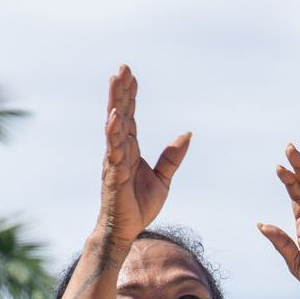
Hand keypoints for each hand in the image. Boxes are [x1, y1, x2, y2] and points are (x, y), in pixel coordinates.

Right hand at [96, 65, 189, 244]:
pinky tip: (115, 114)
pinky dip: (113, 131)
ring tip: (115, 79)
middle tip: (122, 67)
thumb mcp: (163, 179)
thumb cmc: (138, 206)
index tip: (131, 75)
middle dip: (121, 90)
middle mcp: (119, 150)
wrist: (126, 231)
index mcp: (130, 150)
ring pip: (114, 125)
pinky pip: (113, 149)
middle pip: (120, 114)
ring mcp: (114, 160)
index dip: (131, 96)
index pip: (130, 117)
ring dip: (115, 101)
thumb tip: (187, 134)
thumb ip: (172, 157)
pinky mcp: (113, 173)